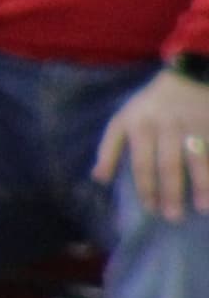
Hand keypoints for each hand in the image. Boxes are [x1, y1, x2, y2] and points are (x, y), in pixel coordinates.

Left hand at [95, 68, 208, 221]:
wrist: (184, 80)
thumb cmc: (148, 107)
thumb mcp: (122, 120)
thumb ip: (109, 149)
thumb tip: (99, 178)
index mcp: (139, 125)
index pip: (141, 162)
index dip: (145, 187)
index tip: (150, 209)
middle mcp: (165, 126)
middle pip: (168, 163)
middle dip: (170, 192)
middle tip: (172, 217)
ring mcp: (192, 125)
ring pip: (197, 158)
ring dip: (201, 184)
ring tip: (203, 208)